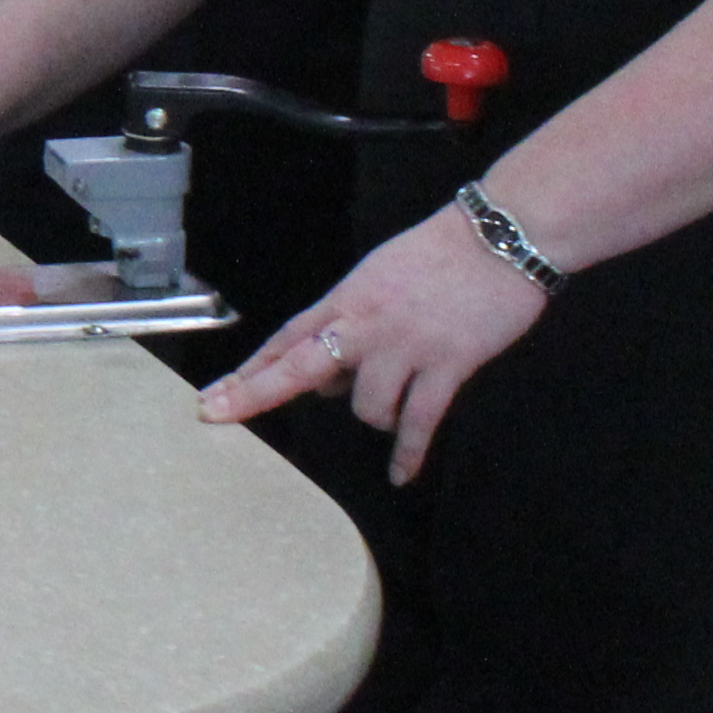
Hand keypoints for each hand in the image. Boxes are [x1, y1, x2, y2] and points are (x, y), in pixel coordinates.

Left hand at [193, 203, 551, 480]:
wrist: (499, 237)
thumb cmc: (440, 253)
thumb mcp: (378, 275)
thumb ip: (349, 322)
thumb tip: (328, 376)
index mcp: (346, 299)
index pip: (287, 338)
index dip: (251, 368)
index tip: (215, 393)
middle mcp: (365, 324)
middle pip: (297, 366)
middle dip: (254, 393)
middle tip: (214, 414)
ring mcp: (405, 346)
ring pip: (366, 406)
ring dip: (376, 414)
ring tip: (400, 399)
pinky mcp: (449, 364)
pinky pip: (420, 420)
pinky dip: (409, 452)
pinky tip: (400, 475)